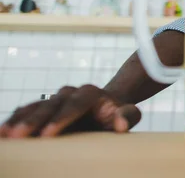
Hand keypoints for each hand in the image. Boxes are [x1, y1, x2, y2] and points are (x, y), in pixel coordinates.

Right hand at [0, 85, 140, 137]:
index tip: (48, 135)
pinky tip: (2, 133)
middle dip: (34, 121)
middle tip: (19, 136)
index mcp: (90, 93)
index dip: (62, 118)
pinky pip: (26, 111)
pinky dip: (13, 120)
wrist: (106, 108)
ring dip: (19, 120)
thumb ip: (127, 116)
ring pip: (35, 107)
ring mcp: (55, 98)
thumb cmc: (118, 115)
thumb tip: (120, 124)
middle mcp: (70, 92)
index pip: (76, 103)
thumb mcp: (128, 114)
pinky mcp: (44, 107)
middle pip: (51, 104)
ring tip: (5, 135)